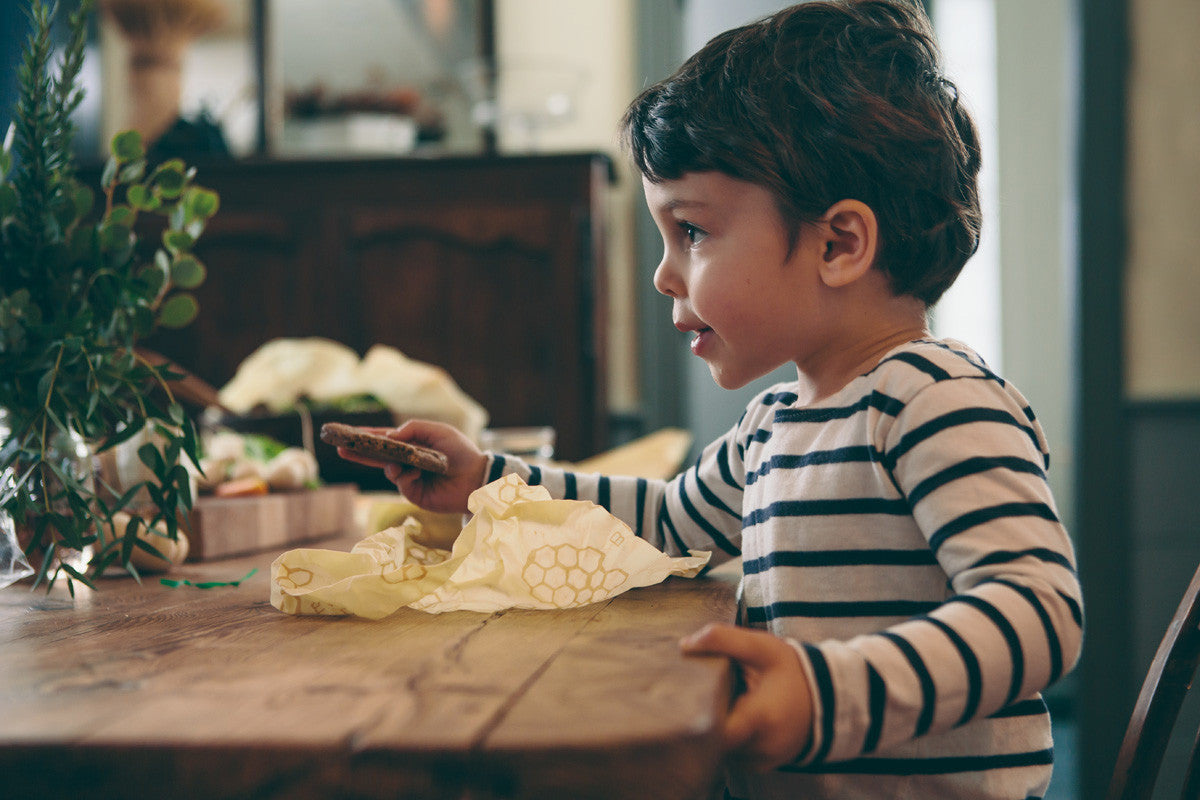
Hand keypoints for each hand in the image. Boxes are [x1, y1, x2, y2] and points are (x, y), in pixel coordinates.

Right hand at [337, 419, 486, 513]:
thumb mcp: (438, 431)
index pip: (385, 439)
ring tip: (398, 465)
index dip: (366, 436)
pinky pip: (400, 482)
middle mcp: (408, 461)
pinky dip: (404, 476)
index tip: (347, 432)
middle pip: (377, 456)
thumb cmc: (460, 451)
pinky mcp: (413, 493)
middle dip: (359, 452)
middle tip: (339, 447)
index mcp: (413, 444)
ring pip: (388, 470)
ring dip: (389, 465)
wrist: (476, 477)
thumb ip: (413, 428)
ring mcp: (409, 478)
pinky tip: (415, 473)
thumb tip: (390, 434)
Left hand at [680, 623, 813, 771]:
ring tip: (727, 705)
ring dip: (717, 729)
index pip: (715, 731)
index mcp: (760, 719)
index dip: (699, 714)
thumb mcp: (763, 648)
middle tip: (709, 695)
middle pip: (712, 740)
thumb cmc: (791, 671)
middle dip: (706, 718)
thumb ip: (724, 640)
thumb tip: (685, 645)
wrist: (824, 699)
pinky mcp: (756, 768)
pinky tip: (735, 718)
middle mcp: (760, 749)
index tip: (695, 695)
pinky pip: (730, 756)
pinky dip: (728, 739)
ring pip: (719, 750)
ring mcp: (758, 762)